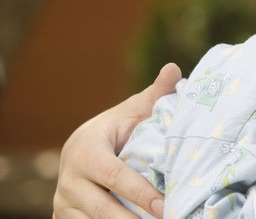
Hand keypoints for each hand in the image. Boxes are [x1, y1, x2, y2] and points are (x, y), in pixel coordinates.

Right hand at [53, 63, 181, 217]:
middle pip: (102, 209)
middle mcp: (68, 180)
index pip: (115, 176)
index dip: (141, 193)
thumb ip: (155, 94)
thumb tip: (174, 69)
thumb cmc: (117, 130)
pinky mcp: (63, 218)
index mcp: (86, 151)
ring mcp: (63, 202)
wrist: (83, 149)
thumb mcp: (133, 111)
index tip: (166, 206)